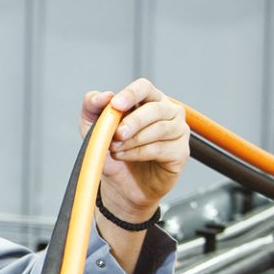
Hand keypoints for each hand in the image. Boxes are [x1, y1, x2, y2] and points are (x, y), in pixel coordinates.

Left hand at [79, 79, 188, 220]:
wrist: (119, 185)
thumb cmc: (112, 151)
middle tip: (116, 135)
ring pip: (159, 128)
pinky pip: (161, 148)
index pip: (144, 87)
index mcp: (148, 100)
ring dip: (133, 140)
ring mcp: (178, 131)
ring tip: (115, 149)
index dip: (131, 94)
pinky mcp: (181, 151)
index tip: (116, 105)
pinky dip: (139, 152)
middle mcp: (167, 111)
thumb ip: (92, 107)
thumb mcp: (93, 128)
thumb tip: (103, 95)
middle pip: (155, 108)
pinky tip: (124, 156)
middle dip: (132, 121)